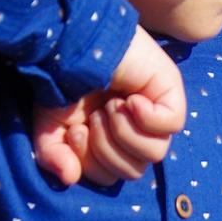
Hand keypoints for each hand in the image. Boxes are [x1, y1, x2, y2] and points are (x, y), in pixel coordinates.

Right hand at [33, 26, 186, 187]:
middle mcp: (136, 130)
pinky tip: (130, 99)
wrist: (74, 41)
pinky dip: (147, 117)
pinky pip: (172, 125)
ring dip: (124, 132)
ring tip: (111, 105)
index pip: (111, 177)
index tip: (76, 130)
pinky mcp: (171, 93)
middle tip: (94, 117)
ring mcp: (156, 112)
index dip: (92, 164)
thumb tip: (70, 178)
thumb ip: (53, 156)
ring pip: (155, 153)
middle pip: (133, 170)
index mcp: (112, 142)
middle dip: (107, 149)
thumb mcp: (49, 125)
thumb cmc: (63, 81)